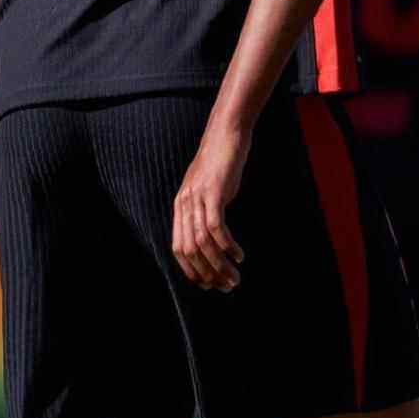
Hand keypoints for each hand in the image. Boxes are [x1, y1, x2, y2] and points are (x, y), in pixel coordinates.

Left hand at [173, 122, 247, 290]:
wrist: (226, 132)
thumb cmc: (221, 159)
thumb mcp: (209, 186)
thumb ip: (206, 206)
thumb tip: (213, 229)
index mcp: (181, 206)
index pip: (179, 249)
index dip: (191, 270)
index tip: (209, 284)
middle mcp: (185, 205)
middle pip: (190, 251)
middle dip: (208, 273)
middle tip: (227, 286)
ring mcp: (198, 198)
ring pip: (203, 244)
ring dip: (219, 265)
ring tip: (235, 277)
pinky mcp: (214, 192)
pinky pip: (216, 227)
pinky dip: (227, 246)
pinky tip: (239, 255)